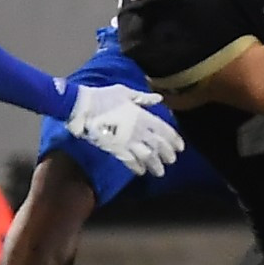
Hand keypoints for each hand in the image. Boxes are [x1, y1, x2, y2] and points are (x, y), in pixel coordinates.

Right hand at [66, 84, 184, 176]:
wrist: (83, 108)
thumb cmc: (104, 97)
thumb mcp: (126, 92)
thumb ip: (143, 98)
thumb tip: (159, 99)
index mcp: (143, 116)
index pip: (164, 130)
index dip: (174, 140)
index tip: (180, 147)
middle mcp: (139, 130)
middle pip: (158, 146)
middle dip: (167, 154)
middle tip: (172, 161)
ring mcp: (127, 141)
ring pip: (147, 157)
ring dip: (155, 165)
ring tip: (160, 171)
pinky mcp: (115, 149)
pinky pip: (130, 161)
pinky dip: (137, 167)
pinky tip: (141, 171)